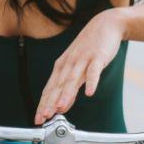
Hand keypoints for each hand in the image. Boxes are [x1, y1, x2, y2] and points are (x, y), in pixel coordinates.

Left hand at [35, 10, 126, 124]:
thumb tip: (62, 106)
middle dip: (50, 102)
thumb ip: (69, 87)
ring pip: (72, 79)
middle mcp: (69, 64)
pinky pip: (94, 71)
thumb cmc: (88, 48)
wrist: (104, 25)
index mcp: (61, 67)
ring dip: (66, 94)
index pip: (49, 89)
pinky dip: (91, 82)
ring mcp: (83, 60)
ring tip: (61, 108)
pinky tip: (89, 92)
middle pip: (58, 86)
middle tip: (44, 116)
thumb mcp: (76, 67)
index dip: (43, 104)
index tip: (38, 119)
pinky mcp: (98, 57)